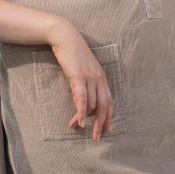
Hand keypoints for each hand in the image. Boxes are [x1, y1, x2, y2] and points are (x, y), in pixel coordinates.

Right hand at [47, 22, 113, 140]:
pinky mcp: (79, 76)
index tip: (108, 129)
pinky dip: (82, 112)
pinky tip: (79, 121)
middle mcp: (99, 78)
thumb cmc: (72, 53)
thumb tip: (82, 102)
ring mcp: (90, 77)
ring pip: (92, 104)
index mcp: (101, 76)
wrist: (65, 36)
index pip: (109, 100)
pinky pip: (82, 98)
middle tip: (97, 138)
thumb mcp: (81, 70)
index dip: (109, 116)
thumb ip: (84, 84)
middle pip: (104, 106)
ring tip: (78, 127)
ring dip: (85, 119)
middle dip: (101, 124)